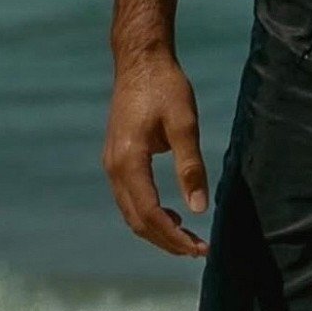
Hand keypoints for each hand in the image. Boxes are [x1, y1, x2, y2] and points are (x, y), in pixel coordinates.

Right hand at [102, 54, 210, 257]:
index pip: (150, 215)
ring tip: (187, 239)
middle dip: (166, 240)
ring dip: (157, 230)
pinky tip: (171, 215)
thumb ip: (190, 166)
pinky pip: (129, 198)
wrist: (140, 59)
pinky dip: (148, 213)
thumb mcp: (185, 123)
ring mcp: (111, 163)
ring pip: (131, 212)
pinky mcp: (116, 157)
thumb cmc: (165, 86)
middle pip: (137, 221)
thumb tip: (199, 209)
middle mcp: (114, 168)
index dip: (174, 237)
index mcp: (129, 161)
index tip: (199, 248)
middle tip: (197, 250)